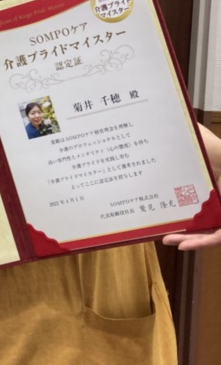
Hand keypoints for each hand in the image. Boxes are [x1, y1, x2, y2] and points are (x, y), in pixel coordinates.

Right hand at [163, 125, 220, 246]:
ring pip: (203, 232)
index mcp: (209, 184)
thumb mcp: (204, 143)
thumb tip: (171, 119)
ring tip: (165, 239)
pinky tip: (182, 245)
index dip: (170, 201)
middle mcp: (217, 201)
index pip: (187, 196)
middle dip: (176, 226)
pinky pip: (215, 238)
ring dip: (184, 239)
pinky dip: (199, 242)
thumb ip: (191, 134)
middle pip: (194, 216)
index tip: (151, 201)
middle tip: (156, 227)